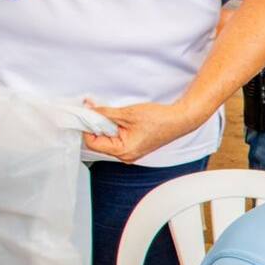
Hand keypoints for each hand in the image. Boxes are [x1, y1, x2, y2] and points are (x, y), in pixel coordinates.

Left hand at [82, 100, 201, 162]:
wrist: (179, 120)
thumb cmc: (159, 120)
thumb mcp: (126, 114)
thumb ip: (104, 113)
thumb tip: (89, 110)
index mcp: (123, 151)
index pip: (92, 142)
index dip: (87, 126)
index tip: (86, 113)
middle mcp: (126, 155)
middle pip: (99, 141)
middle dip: (96, 124)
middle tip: (97, 109)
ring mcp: (130, 151)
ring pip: (107, 139)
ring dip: (106, 125)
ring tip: (113, 114)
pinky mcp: (134, 146)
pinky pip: (117, 138)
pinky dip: (114, 127)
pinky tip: (120, 118)